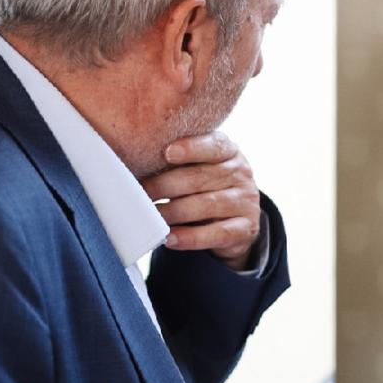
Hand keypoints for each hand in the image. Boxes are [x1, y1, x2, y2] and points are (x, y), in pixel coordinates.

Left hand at [140, 132, 260, 269]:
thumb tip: (135, 163)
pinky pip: (216, 233)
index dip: (191, 148)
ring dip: (173, 212)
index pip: (214, 145)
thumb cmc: (206, 187)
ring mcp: (246, 201)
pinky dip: (190, 237)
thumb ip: (178, 162)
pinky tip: (170, 238)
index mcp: (229, 151)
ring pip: (206, 205)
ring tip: (150, 216)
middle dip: (166, 184)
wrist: (236, 221)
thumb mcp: (200, 168)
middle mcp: (241, 173)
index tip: (168, 152)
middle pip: (201, 177)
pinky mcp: (246, 228)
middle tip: (141, 192)